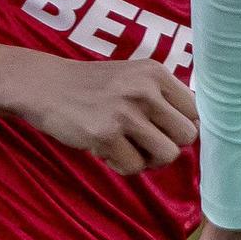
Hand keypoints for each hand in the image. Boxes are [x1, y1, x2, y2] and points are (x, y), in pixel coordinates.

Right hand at [16, 56, 197, 174]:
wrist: (44, 86)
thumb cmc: (93, 87)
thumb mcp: (133, 77)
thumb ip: (163, 97)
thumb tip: (195, 130)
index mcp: (155, 73)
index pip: (196, 111)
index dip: (180, 127)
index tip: (161, 130)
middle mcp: (145, 89)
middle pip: (187, 136)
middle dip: (168, 146)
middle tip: (143, 143)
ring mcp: (125, 112)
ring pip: (167, 155)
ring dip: (147, 159)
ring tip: (125, 147)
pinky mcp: (105, 134)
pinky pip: (134, 167)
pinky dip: (120, 165)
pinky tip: (104, 149)